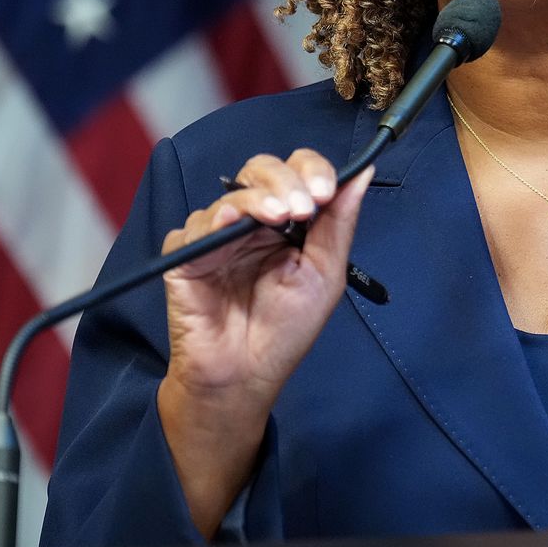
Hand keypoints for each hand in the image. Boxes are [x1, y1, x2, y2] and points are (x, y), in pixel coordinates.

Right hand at [155, 148, 370, 536]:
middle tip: (303, 206)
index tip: (326, 191)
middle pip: (261, 170)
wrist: (246, 375)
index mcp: (286, 222)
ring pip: (231, 194)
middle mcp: (250, 222)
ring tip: (279, 216)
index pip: (297, 173)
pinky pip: (194, 226)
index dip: (311, 171)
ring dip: (257, 198)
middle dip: (285, 180)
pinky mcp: (185, 256)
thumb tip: (362, 172)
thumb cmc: (286, 330)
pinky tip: (231, 226)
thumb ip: (339, 222)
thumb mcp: (325, 273)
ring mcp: (216, 236)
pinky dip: (215, 220)